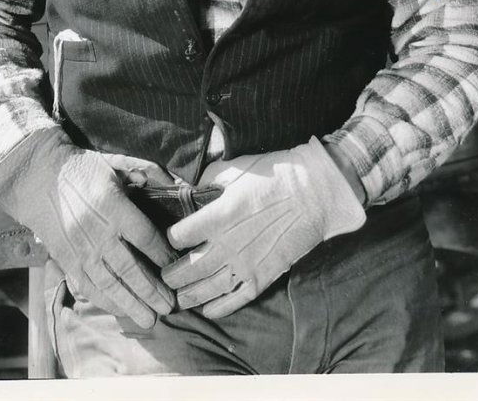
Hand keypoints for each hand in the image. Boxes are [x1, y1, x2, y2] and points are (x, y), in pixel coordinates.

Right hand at [0, 129, 178, 326]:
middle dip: (151, 290)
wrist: (38, 177)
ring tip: (149, 318)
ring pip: (108, 283)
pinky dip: (104, 301)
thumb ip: (146, 172)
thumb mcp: (115, 163)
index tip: (176, 265)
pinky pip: (86, 285)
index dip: (162, 253)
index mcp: (112, 205)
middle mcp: (96, 231)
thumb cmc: (82, 169)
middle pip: (129, 267)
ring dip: (130, 303)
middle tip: (169, 306)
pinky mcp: (65, 259)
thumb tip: (176, 181)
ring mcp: (79, 248)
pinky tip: (119, 310)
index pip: (144, 235)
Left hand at [162, 137, 364, 317]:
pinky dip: (219, 308)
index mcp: (218, 216)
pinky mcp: (263, 276)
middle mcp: (227, 245)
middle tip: (163, 279)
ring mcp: (246, 264)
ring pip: (209, 288)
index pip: (180, 236)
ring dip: (190, 296)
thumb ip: (208, 179)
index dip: (171, 238)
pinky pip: (236, 299)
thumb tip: (189, 186)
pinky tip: (208, 310)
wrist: (315, 192)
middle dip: (172, 276)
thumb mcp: (236, 167)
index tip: (169, 239)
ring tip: (178, 299)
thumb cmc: (275, 174)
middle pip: (190, 268)